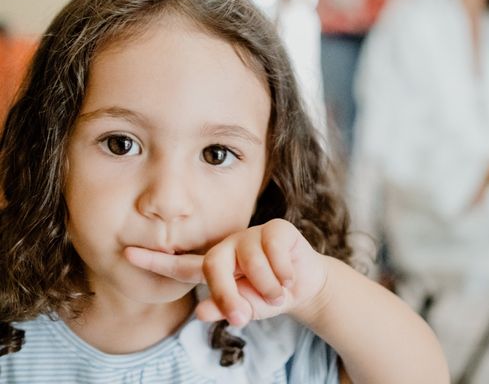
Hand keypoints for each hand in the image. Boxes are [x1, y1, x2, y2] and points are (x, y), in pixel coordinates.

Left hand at [124, 219, 327, 327]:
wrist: (304, 286)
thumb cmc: (268, 295)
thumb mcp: (246, 308)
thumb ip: (225, 309)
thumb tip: (200, 312)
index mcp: (217, 266)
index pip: (182, 265)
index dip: (155, 261)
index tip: (127, 255)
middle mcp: (230, 246)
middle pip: (213, 265)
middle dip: (227, 294)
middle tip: (242, 318)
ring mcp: (252, 234)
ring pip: (251, 264)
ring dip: (268, 289)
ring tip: (277, 292)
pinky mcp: (277, 228)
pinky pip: (274, 253)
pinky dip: (283, 274)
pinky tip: (289, 276)